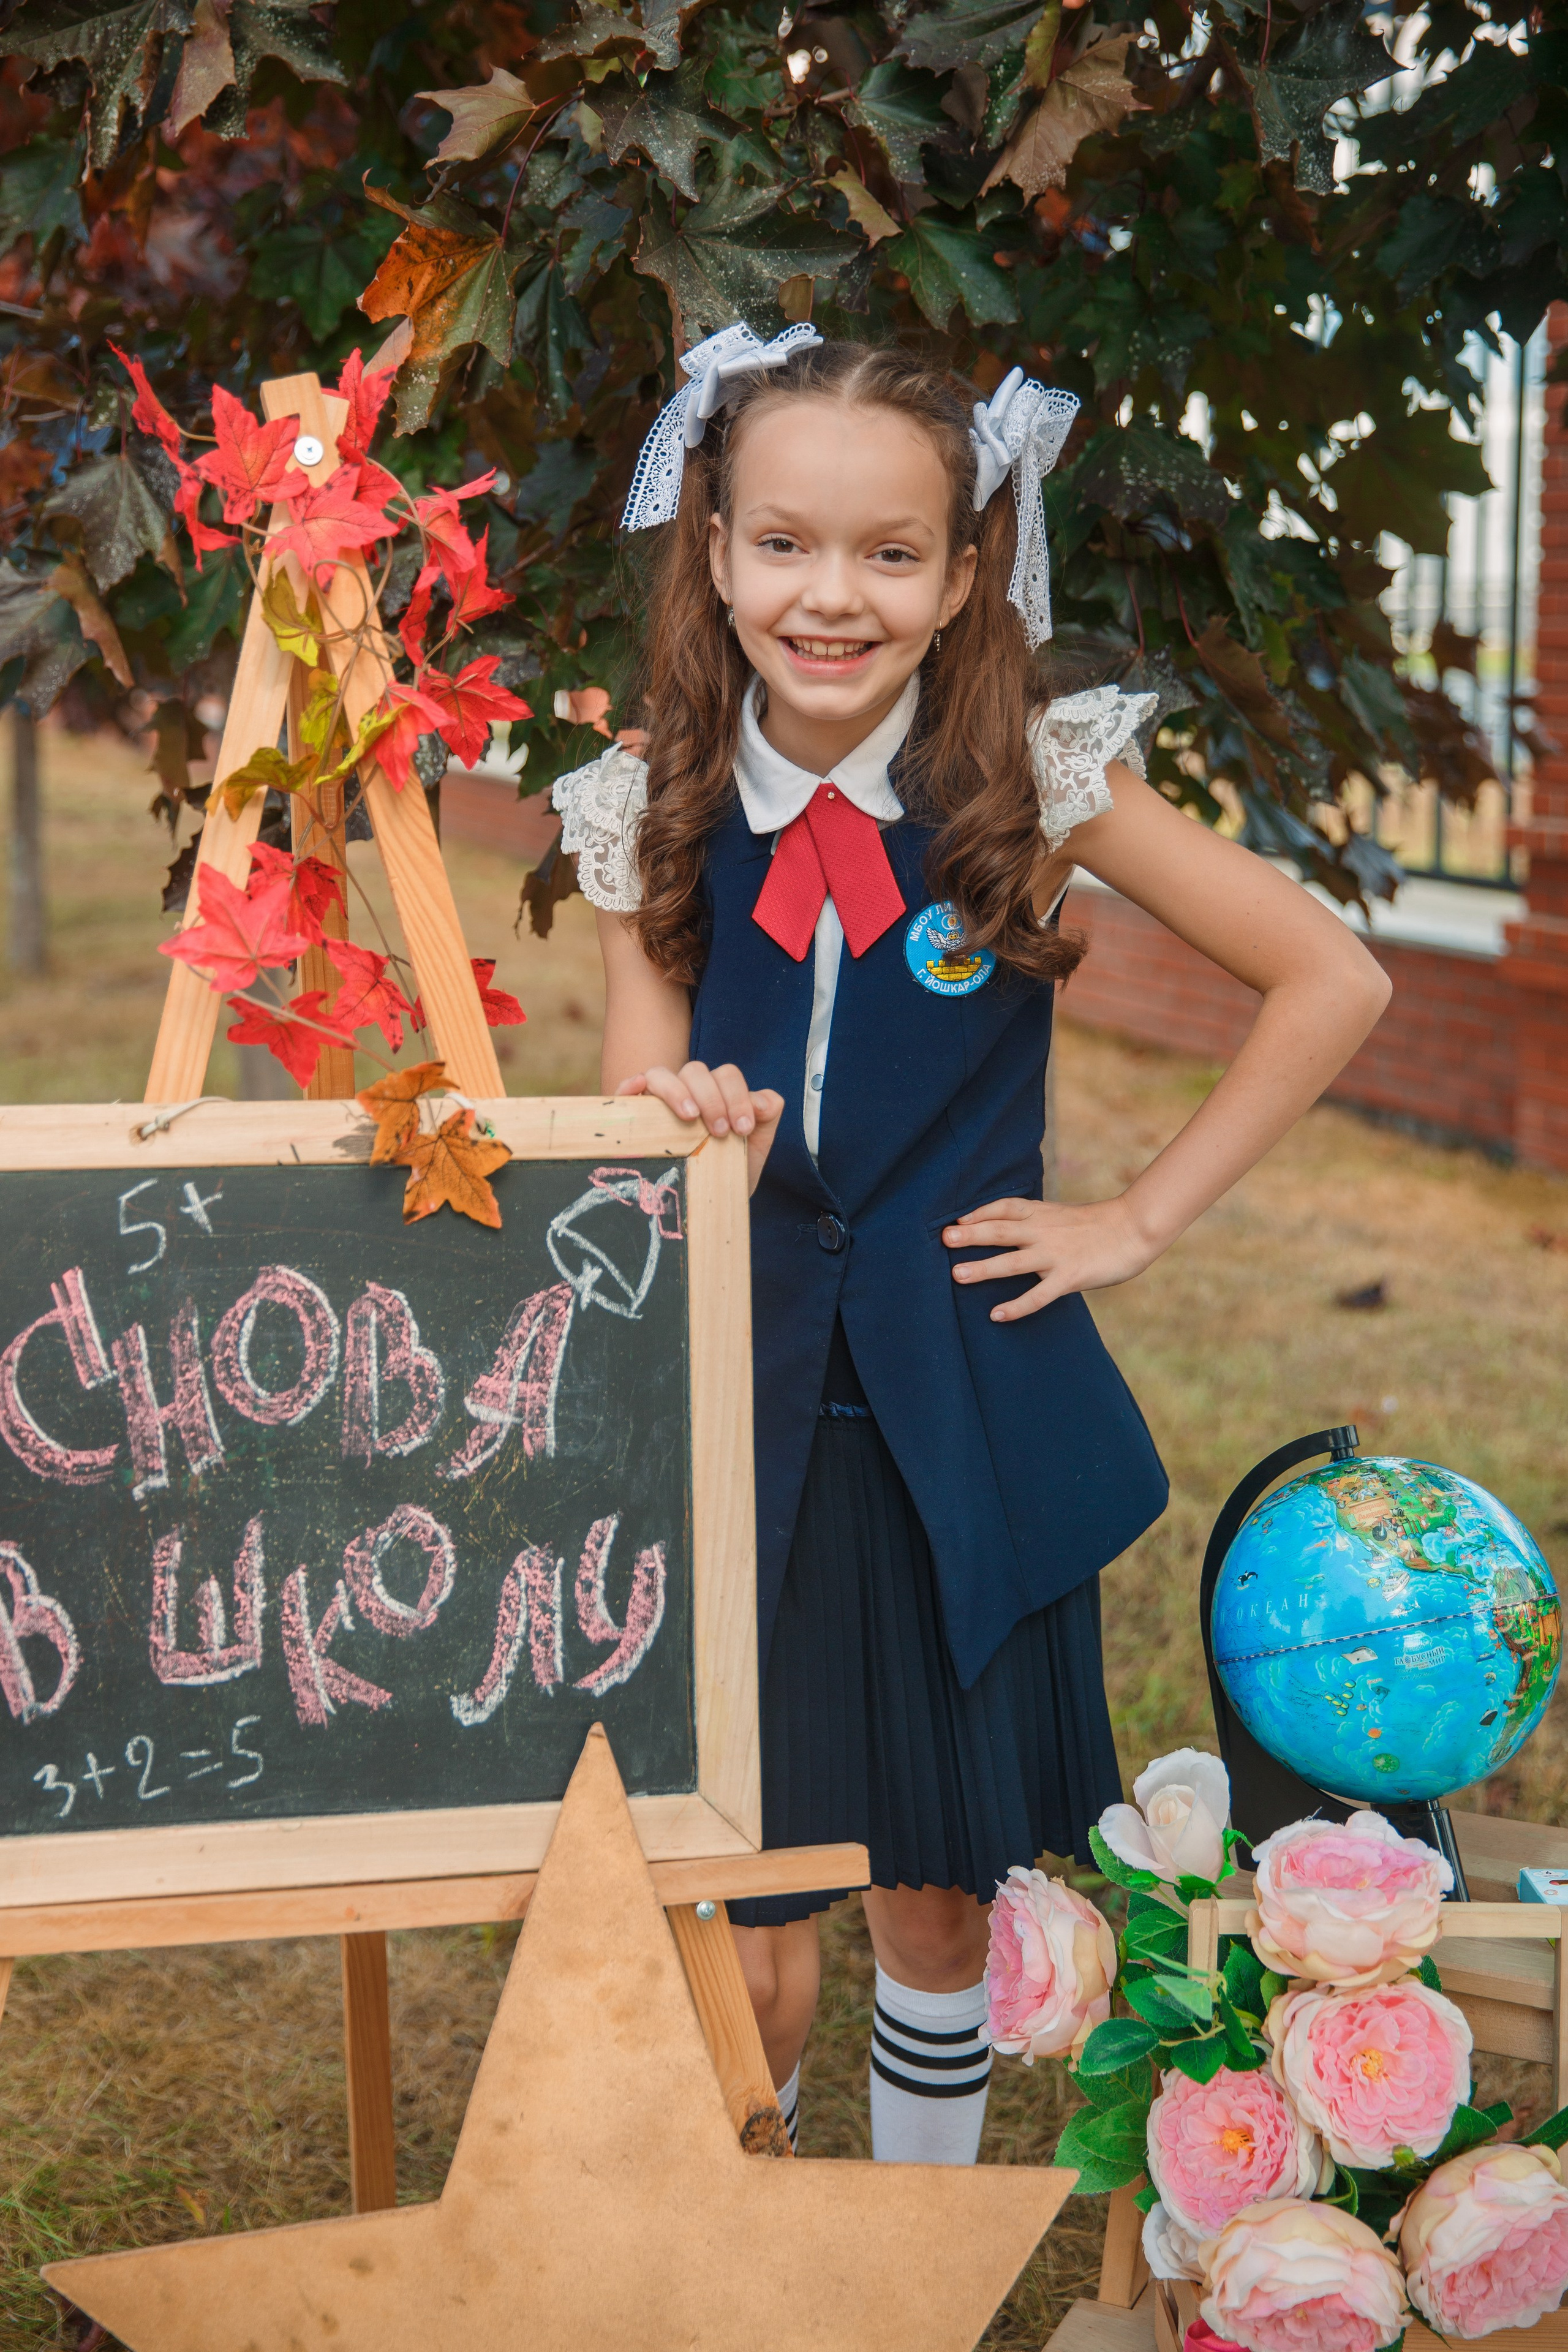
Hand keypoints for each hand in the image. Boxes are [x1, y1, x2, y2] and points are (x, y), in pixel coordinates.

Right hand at [617, 1060, 784, 1195]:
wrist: (701, 1204)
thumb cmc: (724, 1171)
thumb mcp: (751, 1148)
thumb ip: (766, 1120)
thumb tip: (762, 1102)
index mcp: (716, 1091)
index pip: (726, 1075)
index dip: (738, 1097)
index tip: (743, 1129)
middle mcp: (687, 1089)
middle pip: (696, 1070)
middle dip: (712, 1098)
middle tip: (719, 1132)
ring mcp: (658, 1098)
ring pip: (661, 1074)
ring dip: (677, 1092)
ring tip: (690, 1117)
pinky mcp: (634, 1110)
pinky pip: (629, 1086)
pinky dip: (632, 1084)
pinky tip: (636, 1093)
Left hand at [942, 1194, 1159, 1321]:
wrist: (1135, 1229)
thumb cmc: (1099, 1225)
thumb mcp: (1063, 1216)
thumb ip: (1038, 1222)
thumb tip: (1011, 1231)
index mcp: (1043, 1214)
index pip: (1005, 1207)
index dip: (980, 1212)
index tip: (957, 1218)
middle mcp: (1045, 1232)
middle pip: (1001, 1231)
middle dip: (971, 1235)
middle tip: (944, 1239)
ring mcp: (1056, 1255)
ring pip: (1013, 1262)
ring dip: (984, 1268)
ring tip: (957, 1275)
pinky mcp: (1070, 1276)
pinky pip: (1038, 1295)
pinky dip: (1017, 1306)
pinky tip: (997, 1315)